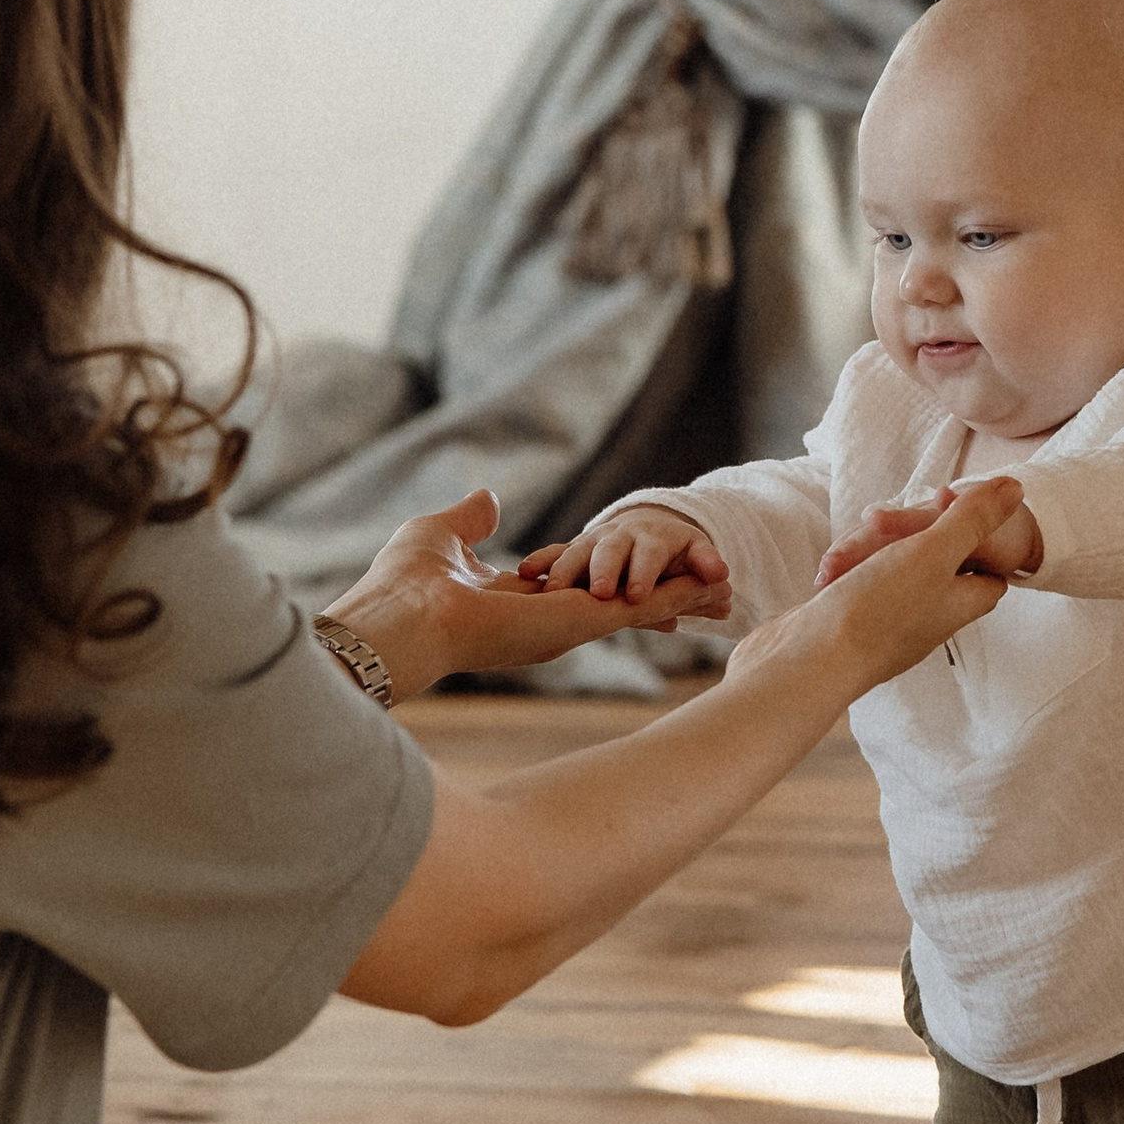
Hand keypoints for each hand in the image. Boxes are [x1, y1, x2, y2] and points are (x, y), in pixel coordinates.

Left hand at [321, 491, 718, 702]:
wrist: (399, 619)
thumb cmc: (405, 584)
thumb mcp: (442, 535)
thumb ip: (471, 520)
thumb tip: (489, 499)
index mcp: (518, 604)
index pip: (577, 591)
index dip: (611, 578)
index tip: (638, 575)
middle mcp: (550, 620)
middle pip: (619, 605)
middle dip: (660, 596)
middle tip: (703, 587)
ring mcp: (570, 624)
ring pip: (641, 608)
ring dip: (683, 596)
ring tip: (724, 588)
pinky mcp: (582, 622)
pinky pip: (645, 606)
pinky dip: (681, 595)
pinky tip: (713, 586)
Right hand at [733, 476, 1021, 698]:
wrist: (808, 664)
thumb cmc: (878, 611)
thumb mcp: (934, 552)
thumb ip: (973, 520)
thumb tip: (1015, 490)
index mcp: (959, 604)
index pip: (991, 577)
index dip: (984, 541)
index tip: (960, 513)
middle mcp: (929, 619)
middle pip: (937, 566)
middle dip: (916, 534)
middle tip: (898, 517)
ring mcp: (889, 624)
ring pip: (890, 570)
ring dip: (873, 548)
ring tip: (856, 545)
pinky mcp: (852, 624)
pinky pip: (857, 585)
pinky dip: (848, 569)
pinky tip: (833, 569)